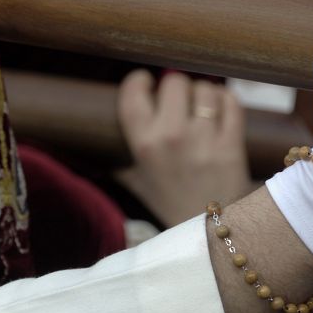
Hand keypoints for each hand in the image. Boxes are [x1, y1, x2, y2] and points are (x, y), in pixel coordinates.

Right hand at [117, 70, 250, 226]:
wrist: (209, 232)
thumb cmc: (170, 202)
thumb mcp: (135, 182)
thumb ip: (115, 159)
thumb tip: (81, 146)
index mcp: (143, 144)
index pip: (133, 92)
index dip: (140, 81)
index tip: (147, 82)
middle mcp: (171, 137)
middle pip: (174, 82)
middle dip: (177, 87)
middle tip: (180, 99)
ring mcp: (203, 140)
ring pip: (205, 89)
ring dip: (204, 94)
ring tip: (202, 106)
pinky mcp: (231, 143)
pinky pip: (231, 102)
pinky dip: (227, 101)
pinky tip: (221, 110)